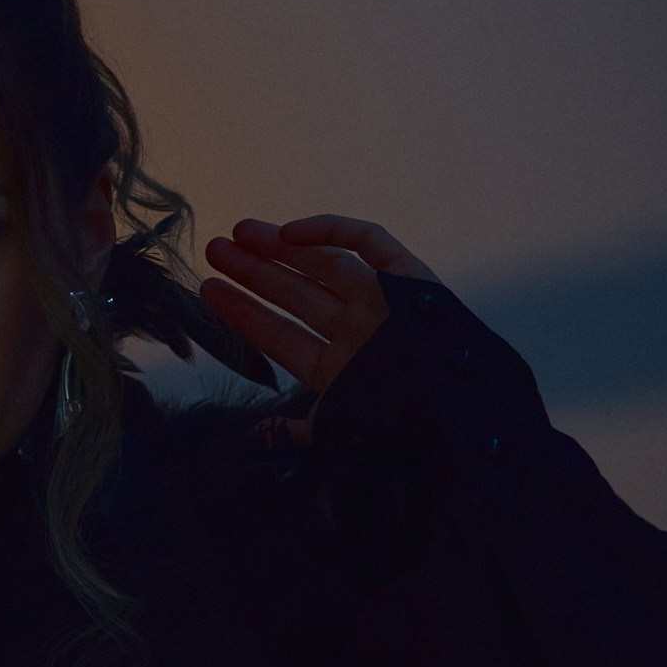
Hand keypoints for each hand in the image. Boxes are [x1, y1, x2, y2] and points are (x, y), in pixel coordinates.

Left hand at [201, 214, 438, 447]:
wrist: (456, 422)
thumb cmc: (398, 435)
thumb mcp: (336, 435)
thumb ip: (296, 431)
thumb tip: (258, 435)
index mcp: (340, 369)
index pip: (282, 335)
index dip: (244, 313)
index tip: (209, 291)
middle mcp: (359, 333)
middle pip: (297, 295)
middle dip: (256, 272)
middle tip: (215, 251)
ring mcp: (383, 304)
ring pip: (324, 265)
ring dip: (280, 247)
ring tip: (238, 233)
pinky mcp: (410, 276)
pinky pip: (370, 242)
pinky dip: (332, 231)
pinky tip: (289, 231)